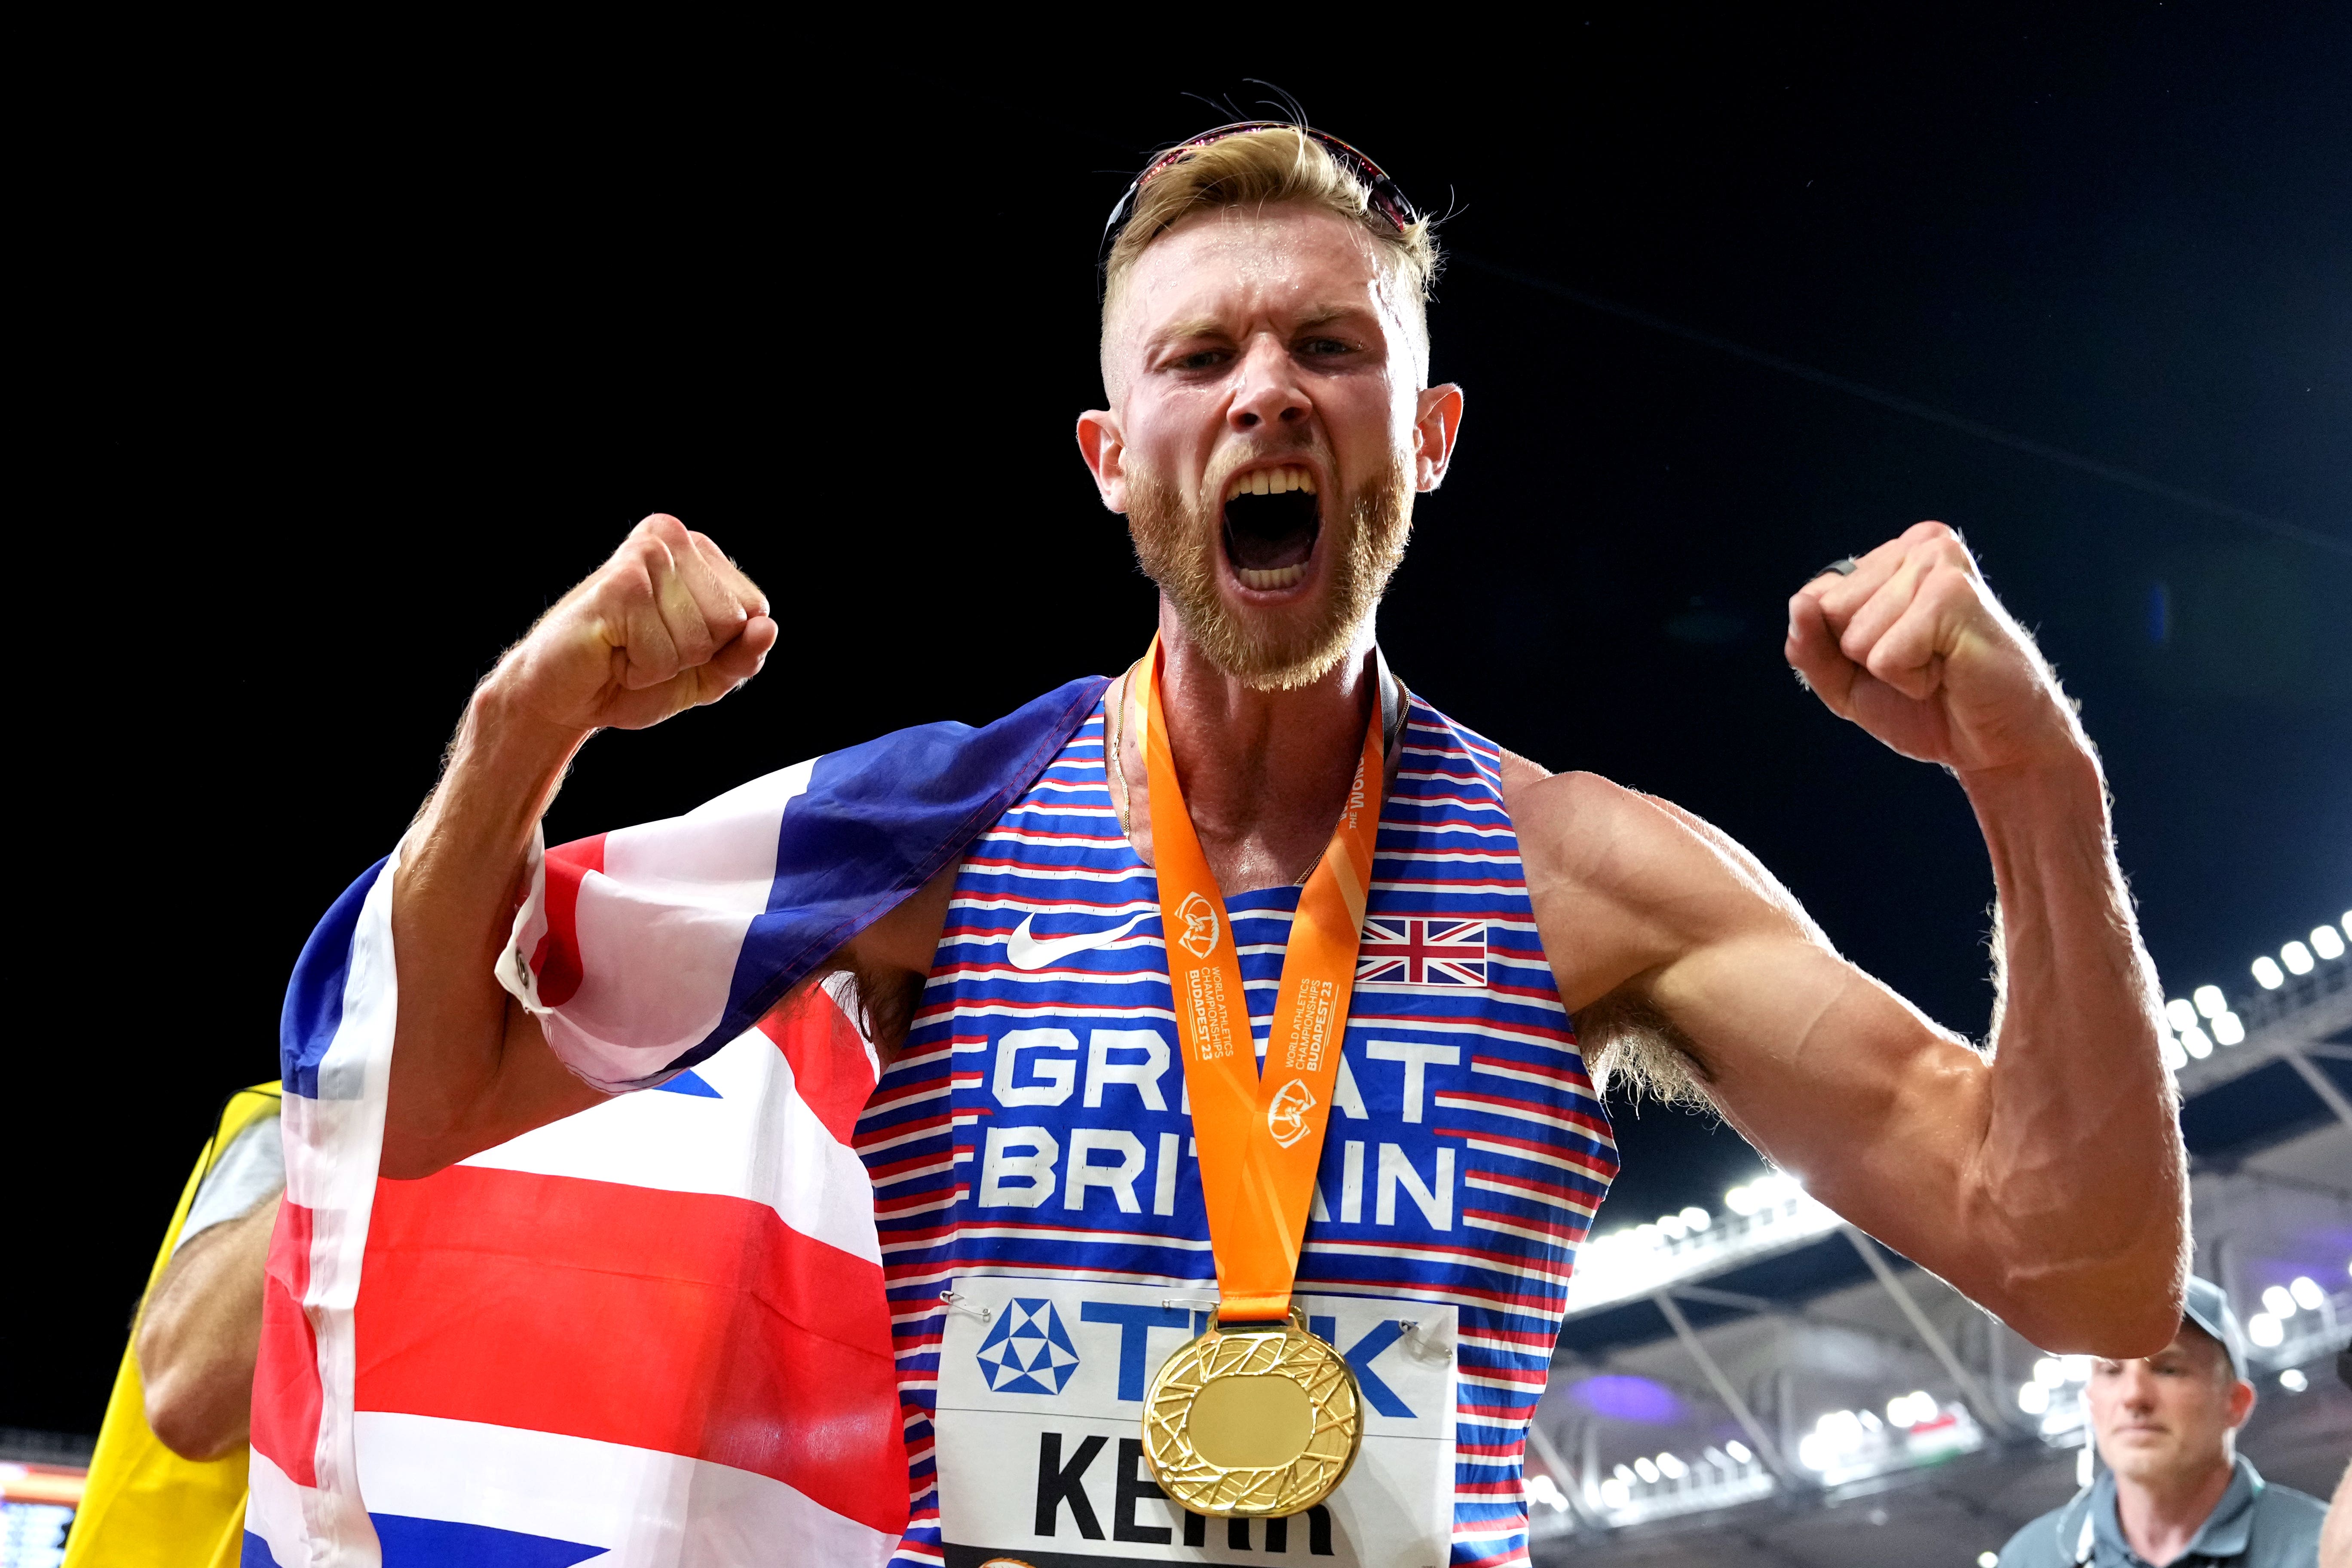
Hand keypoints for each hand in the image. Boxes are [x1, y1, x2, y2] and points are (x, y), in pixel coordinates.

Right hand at [491, 515, 776, 735]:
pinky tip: (613, 652)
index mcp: (698, 551)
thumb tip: (767, 628)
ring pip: (700, 639)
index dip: (719, 647)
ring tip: (627, 648)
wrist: (564, 695)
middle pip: (732, 622)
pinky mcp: (620, 583)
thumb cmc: (629, 675)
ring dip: (663, 663)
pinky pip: (664, 652)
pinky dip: (641, 670)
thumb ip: (742, 656)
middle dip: (693, 655)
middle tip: (645, 647)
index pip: (753, 611)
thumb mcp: (703, 674)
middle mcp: (672, 539)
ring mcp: (645, 556)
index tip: (674, 643)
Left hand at [1786, 521, 2079, 775]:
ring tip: (1939, 666)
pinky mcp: (1954, 594)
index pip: (1817, 598)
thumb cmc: (1929, 705)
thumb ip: (1810, 647)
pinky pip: (1885, 654)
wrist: (1996, 743)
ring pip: (1855, 633)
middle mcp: (1919, 545)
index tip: (1894, 657)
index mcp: (1895, 555)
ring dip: (1893, 668)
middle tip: (1922, 663)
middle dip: (1866, 655)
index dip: (1844, 647)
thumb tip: (1799, 603)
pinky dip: (1911, 679)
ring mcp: (1938, 562)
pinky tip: (1949, 671)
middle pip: (1829, 610)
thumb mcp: (1847, 681)